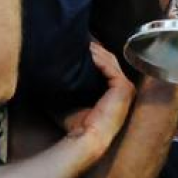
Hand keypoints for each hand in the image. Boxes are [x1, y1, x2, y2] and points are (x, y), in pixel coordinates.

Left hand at [64, 42, 134, 161]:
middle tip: (78, 40)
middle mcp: (121, 88)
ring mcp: (125, 88)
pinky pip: (111, 67)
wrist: (85, 138)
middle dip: (93, 48)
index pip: (103, 65)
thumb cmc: (76, 123)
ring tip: (81, 43)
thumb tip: (52, 68)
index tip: (77, 46)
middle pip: (107, 60)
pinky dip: (99, 58)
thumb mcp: (68, 99)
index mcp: (112, 91)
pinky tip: (87, 53)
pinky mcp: (124, 88)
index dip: (91, 54)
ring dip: (95, 50)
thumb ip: (66, 84)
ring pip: (109, 60)